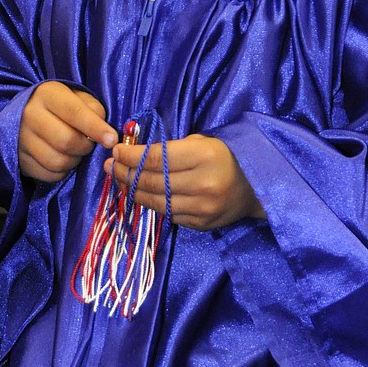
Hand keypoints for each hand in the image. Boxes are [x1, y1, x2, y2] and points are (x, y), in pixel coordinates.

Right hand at [19, 82, 117, 182]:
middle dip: (86, 146)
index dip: (95, 127)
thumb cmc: (61, 105)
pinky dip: (63, 172)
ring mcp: (21, 139)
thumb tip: (106, 135)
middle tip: (90, 144)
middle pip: (65, 140)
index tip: (111, 140)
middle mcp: (29, 115)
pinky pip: (49, 174)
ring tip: (76, 151)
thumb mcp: (78, 97)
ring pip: (57, 161)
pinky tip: (64, 159)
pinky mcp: (20, 160)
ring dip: (75, 161)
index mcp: (47, 94)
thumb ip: (94, 110)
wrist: (27, 114)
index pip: (74, 112)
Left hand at [106, 133, 264, 230]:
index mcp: (203, 157)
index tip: (116, 151)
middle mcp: (201, 184)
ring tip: (120, 181)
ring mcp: (201, 208)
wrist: (257, 189)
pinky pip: (166, 214)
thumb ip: (171, 148)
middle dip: (126, 173)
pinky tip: (140, 194)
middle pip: (151, 181)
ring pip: (154, 201)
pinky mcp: (200, 224)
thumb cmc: (226, 158)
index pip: (155, 158)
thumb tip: (134, 153)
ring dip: (132, 191)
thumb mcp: (202, 142)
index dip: (130, 156)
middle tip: (111, 166)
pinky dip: (150, 204)